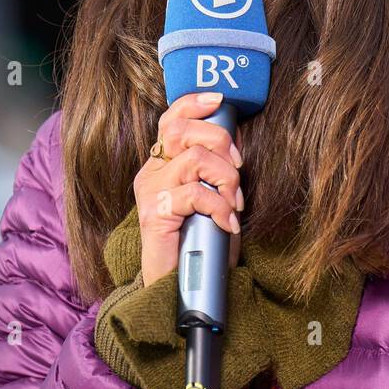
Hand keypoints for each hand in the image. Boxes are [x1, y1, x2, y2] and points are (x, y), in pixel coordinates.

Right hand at [136, 91, 243, 287]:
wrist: (177, 288)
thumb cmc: (199, 243)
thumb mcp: (209, 198)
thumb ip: (214, 171)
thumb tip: (235, 142)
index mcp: (161, 165)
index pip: (170, 120)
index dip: (194, 104)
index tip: (219, 100)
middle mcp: (151, 174)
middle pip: (183, 131)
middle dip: (221, 143)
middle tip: (237, 172)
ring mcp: (151, 193)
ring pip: (195, 159)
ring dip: (226, 180)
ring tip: (232, 204)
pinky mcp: (156, 214)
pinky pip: (196, 194)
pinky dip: (219, 206)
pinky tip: (226, 223)